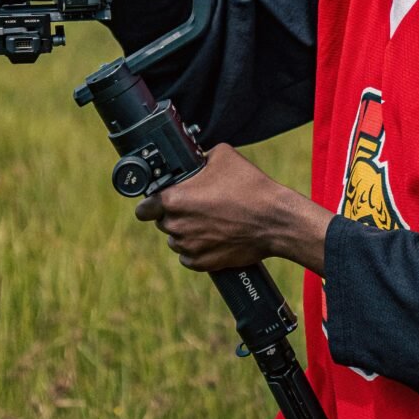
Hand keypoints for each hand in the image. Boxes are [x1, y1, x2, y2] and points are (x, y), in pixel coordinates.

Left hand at [134, 144, 329, 274]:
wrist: (275, 221)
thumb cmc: (250, 187)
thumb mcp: (222, 155)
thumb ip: (199, 157)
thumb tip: (195, 158)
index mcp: (174, 200)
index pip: (143, 208)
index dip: (150, 204)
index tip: (157, 202)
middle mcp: (177, 226)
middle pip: (163, 222)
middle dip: (174, 214)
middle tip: (196, 205)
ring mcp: (190, 247)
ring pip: (176, 239)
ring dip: (186, 232)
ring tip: (209, 220)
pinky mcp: (203, 263)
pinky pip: (189, 257)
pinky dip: (197, 248)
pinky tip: (214, 235)